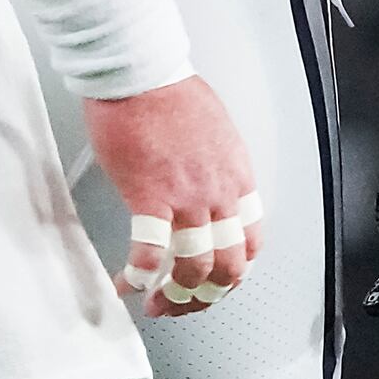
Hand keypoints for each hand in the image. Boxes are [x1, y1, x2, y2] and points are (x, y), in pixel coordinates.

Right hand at [84, 77, 263, 317]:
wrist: (141, 74)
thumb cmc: (171, 95)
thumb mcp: (215, 136)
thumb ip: (216, 171)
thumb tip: (206, 191)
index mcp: (238, 182)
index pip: (251, 243)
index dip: (236, 272)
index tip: (218, 283)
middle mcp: (220, 197)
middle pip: (228, 267)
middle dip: (208, 296)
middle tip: (185, 304)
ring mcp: (188, 201)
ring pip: (194, 267)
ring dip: (175, 295)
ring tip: (156, 304)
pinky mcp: (150, 198)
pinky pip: (150, 250)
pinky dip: (139, 275)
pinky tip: (128, 283)